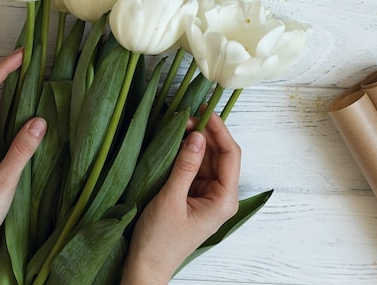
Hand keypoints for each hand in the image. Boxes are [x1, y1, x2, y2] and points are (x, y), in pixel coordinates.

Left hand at [0, 49, 46, 284]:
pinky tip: (26, 116)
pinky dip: (9, 114)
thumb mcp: (5, 181)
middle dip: (5, 74)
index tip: (22, 56)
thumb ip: (22, 150)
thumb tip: (40, 120)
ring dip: (9, 95)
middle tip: (31, 63)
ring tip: (34, 86)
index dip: (2, 69)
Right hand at [121, 113, 240, 284]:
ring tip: (179, 126)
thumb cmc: (159, 239)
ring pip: (207, 160)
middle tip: (185, 117)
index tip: (205, 111)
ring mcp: (208, 197)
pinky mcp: (195, 197)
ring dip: (195, 144)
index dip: (220, 130)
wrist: (147, 265)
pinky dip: (187, 156)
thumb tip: (197, 135)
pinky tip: (176, 144)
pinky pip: (195, 170)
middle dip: (206, 134)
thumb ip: (185, 165)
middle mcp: (221, 197)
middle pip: (220, 156)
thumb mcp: (170, 198)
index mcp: (223, 200)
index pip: (230, 156)